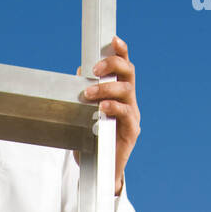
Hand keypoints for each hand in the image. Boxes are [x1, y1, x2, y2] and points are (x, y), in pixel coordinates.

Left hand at [75, 35, 140, 193]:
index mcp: (119, 93)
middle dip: (113, 65)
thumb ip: (84, 93)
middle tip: (94, 69)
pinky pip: (126, 114)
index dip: (121, 51)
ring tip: (88, 94)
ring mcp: (132, 115)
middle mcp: (129, 101)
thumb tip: (78, 71)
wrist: (98, 171)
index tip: (113, 40)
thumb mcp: (84, 114)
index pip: (123, 68)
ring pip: (126, 91)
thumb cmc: (92, 141)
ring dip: (106, 88)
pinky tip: (101, 108)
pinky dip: (113, 108)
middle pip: (129, 73)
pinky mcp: (131, 131)